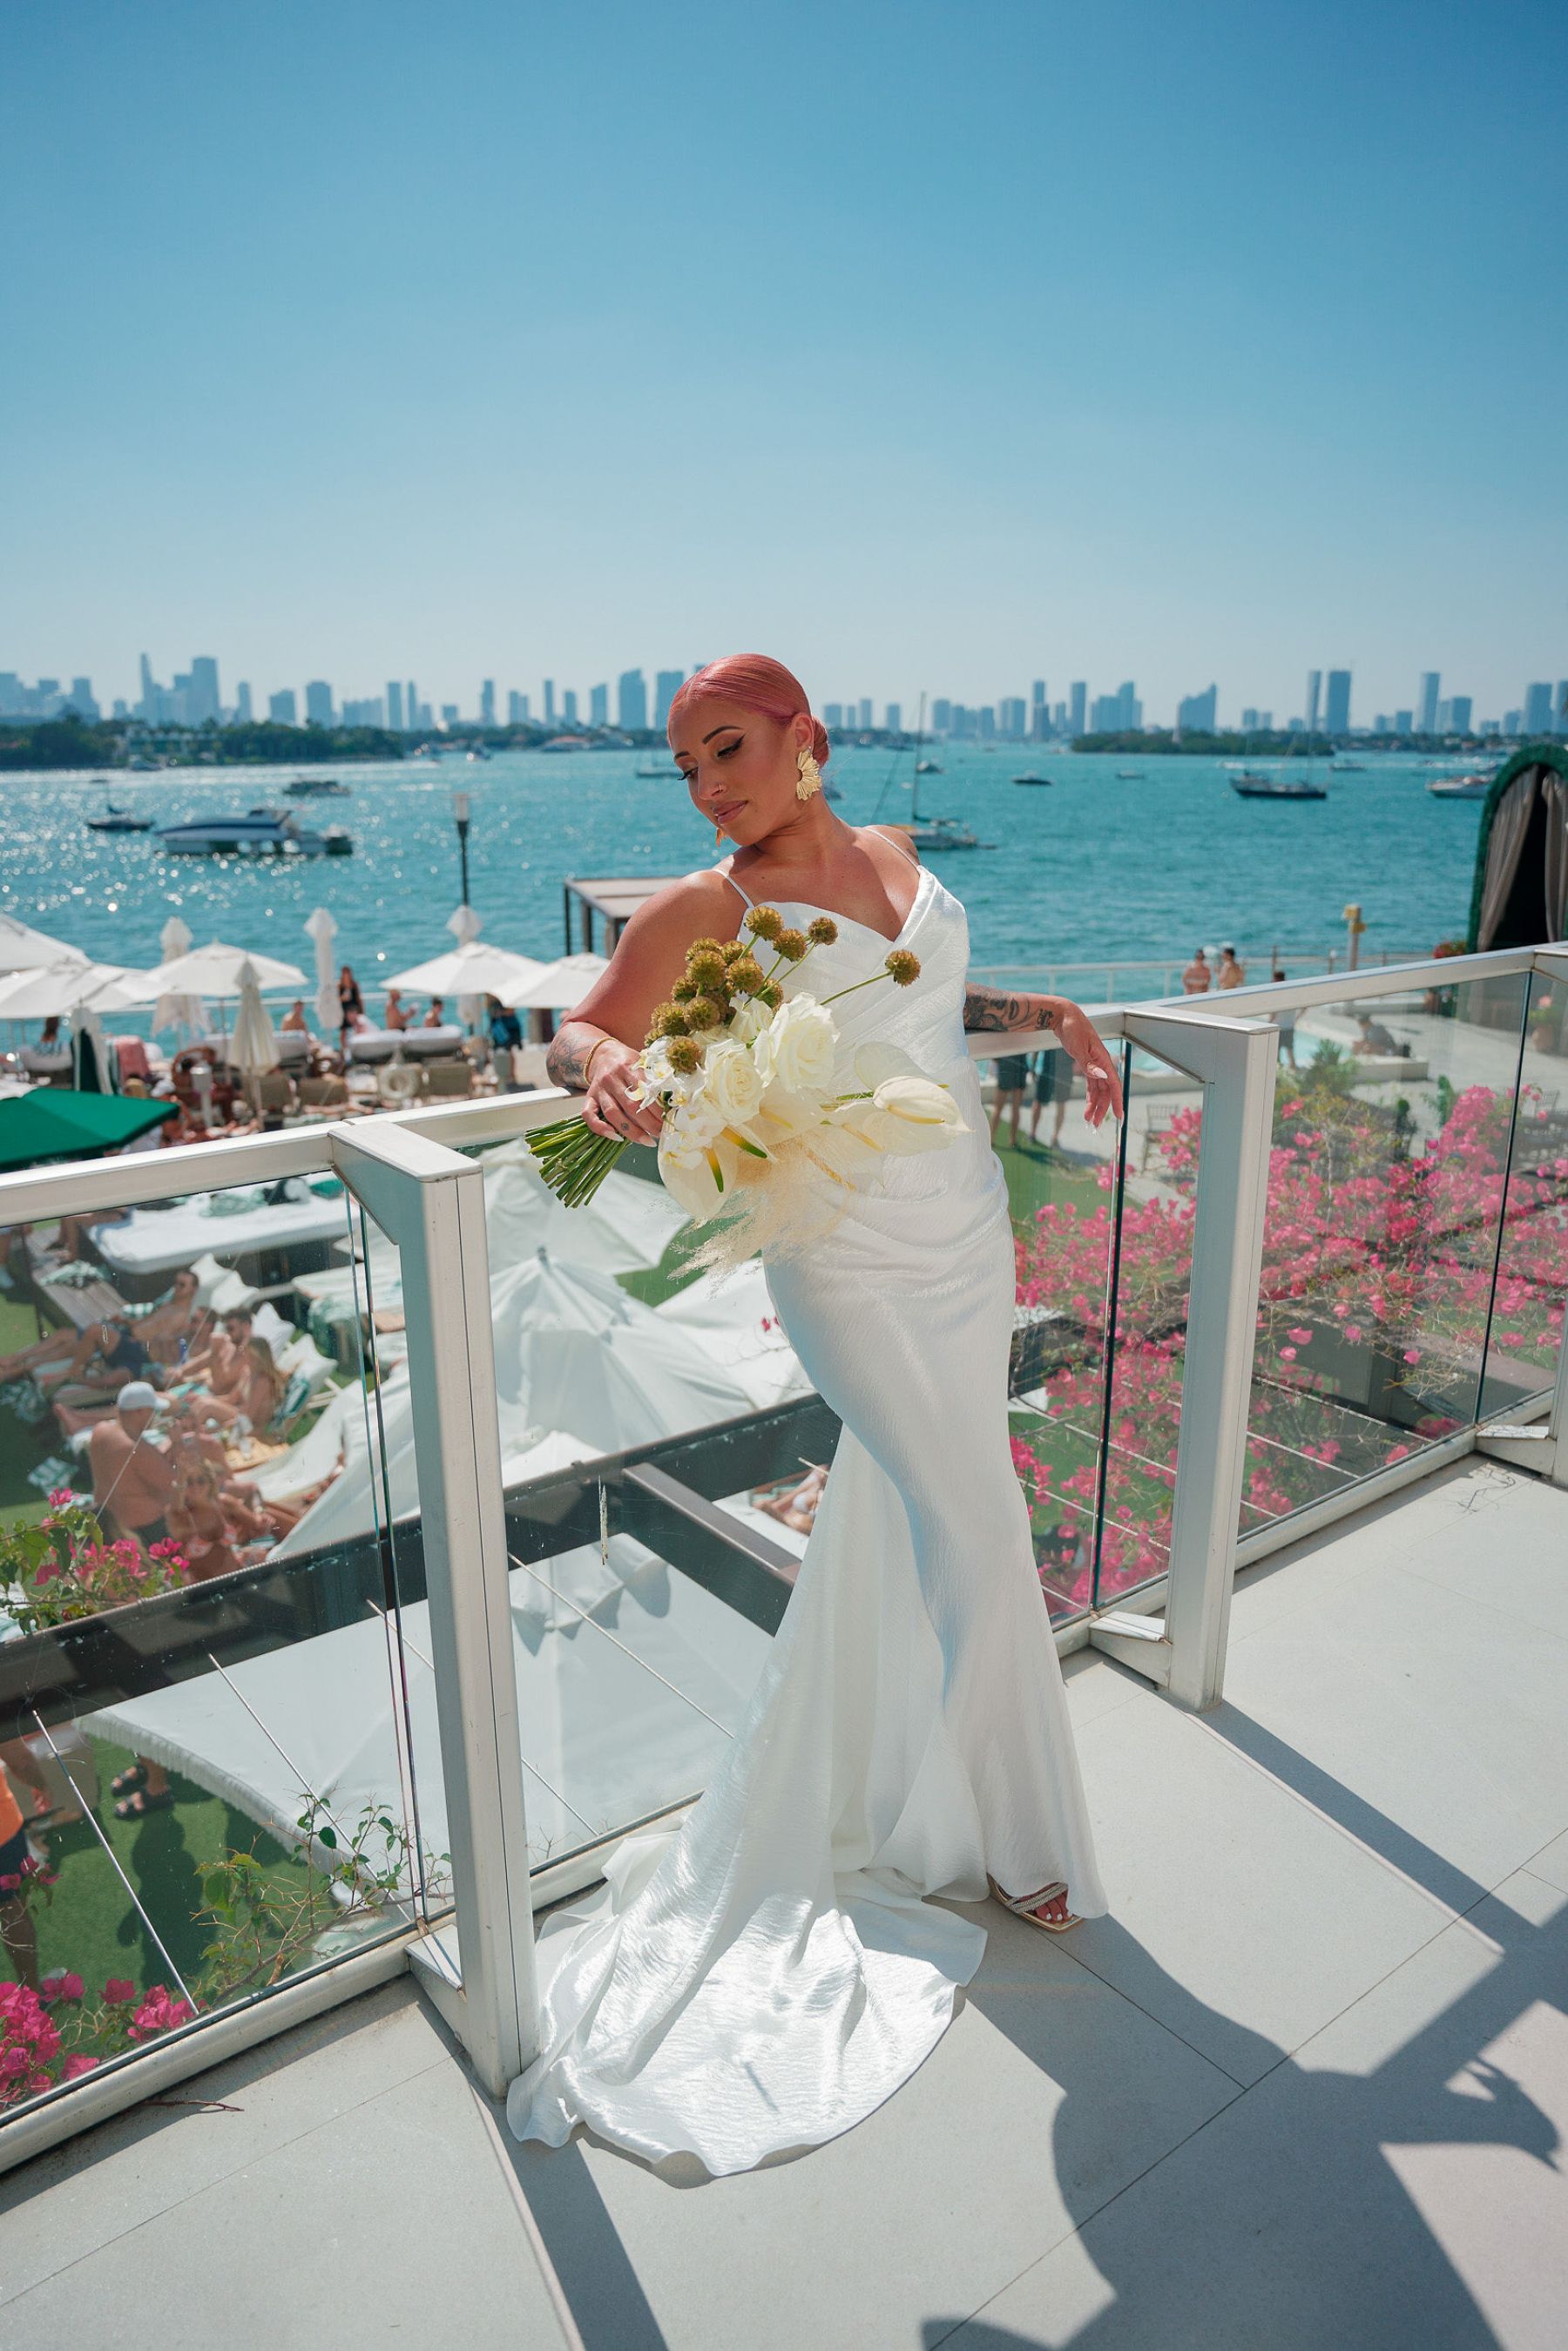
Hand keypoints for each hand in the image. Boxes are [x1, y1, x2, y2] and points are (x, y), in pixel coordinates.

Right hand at [583, 1040, 662, 1143]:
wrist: (604, 1054)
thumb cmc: (628, 1063)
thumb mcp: (643, 1064)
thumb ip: (653, 1081)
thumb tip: (671, 1103)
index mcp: (627, 1067)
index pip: (645, 1092)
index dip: (658, 1110)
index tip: (668, 1121)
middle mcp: (611, 1078)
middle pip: (630, 1106)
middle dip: (649, 1124)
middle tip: (661, 1133)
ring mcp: (599, 1089)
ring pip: (613, 1114)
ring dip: (632, 1131)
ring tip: (647, 1140)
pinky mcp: (589, 1098)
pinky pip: (589, 1115)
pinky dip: (601, 1128)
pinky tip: (616, 1137)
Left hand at [1062, 1013, 1123, 1127]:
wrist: (1063, 1017)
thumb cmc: (1072, 1027)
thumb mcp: (1078, 1047)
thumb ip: (1089, 1064)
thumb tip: (1102, 1076)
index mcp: (1103, 1059)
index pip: (1114, 1085)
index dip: (1118, 1101)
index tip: (1119, 1117)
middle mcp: (1102, 1064)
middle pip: (1106, 1092)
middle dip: (1103, 1109)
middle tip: (1095, 1125)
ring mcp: (1095, 1065)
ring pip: (1099, 1091)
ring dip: (1095, 1106)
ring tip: (1089, 1121)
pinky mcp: (1087, 1065)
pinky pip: (1092, 1086)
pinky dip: (1090, 1097)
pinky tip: (1088, 1108)